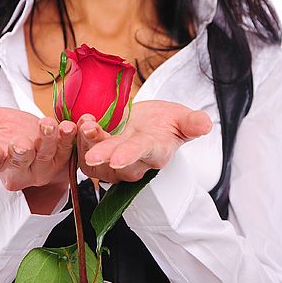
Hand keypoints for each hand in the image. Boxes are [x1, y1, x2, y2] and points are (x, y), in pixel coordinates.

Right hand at [0, 102, 76, 213]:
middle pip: (20, 161)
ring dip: (48, 140)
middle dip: (21, 153)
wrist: (32, 136)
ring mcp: (41, 168)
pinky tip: (71, 126)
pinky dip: (69, 138)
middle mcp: (19, 170)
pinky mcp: (61, 161)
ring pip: (45, 155)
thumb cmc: (7, 132)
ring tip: (48, 124)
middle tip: (21, 143)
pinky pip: (66, 150)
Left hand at [76, 100, 212, 183]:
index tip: (119, 157)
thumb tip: (206, 124)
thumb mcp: (183, 119)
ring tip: (84, 123)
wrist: (149, 125)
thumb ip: (193, 123)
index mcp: (155, 151)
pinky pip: (83, 154)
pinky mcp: (97, 155)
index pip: (142, 154)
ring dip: (86, 144)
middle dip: (103, 153)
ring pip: (96, 162)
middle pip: (115, 163)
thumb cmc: (166, 123)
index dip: (131, 155)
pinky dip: (77, 141)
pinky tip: (75, 124)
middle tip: (91, 144)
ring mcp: (112, 162)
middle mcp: (133, 162)